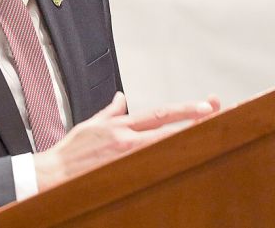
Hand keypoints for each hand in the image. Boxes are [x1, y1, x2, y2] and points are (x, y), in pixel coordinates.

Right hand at [33, 91, 219, 189]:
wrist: (54, 174)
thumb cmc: (71, 152)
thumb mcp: (91, 124)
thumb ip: (110, 112)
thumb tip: (121, 99)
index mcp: (121, 126)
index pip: (161, 114)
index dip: (185, 109)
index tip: (206, 105)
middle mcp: (127, 140)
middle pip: (170, 130)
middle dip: (196, 123)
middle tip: (220, 117)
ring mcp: (127, 159)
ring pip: (166, 149)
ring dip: (188, 143)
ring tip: (213, 138)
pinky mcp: (124, 175)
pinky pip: (153, 169)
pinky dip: (170, 164)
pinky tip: (187, 163)